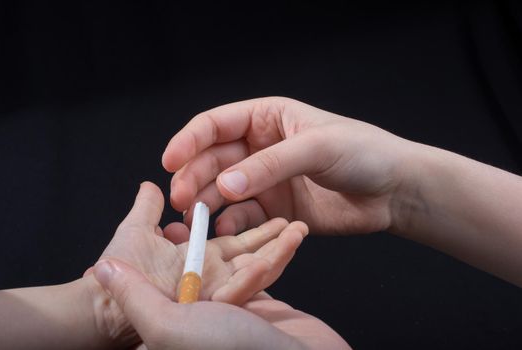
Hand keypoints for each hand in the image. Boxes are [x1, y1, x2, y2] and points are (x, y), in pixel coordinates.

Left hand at [88, 181, 307, 346]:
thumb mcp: (167, 325)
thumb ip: (135, 295)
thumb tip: (101, 270)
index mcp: (181, 313)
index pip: (179, 267)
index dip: (181, 238)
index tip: (191, 210)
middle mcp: (208, 312)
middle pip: (220, 261)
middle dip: (232, 231)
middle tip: (241, 201)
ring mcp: (240, 314)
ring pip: (249, 265)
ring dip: (266, 238)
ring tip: (281, 217)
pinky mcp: (267, 316)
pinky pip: (270, 277)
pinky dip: (281, 254)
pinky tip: (292, 235)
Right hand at [163, 96, 412, 235]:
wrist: (394, 190)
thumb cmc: (363, 153)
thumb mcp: (315, 148)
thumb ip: (269, 167)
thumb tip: (225, 186)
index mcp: (267, 118)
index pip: (215, 124)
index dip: (189, 141)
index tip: (170, 161)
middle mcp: (260, 148)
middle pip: (213, 160)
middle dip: (194, 177)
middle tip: (183, 200)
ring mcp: (267, 180)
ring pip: (223, 190)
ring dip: (207, 203)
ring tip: (196, 219)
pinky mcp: (276, 209)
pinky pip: (244, 216)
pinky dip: (232, 224)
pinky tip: (226, 231)